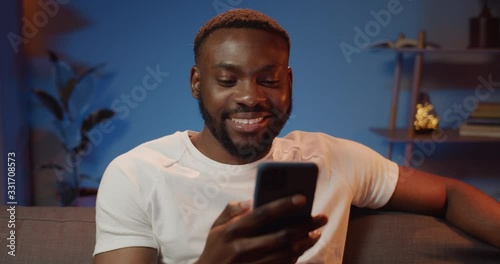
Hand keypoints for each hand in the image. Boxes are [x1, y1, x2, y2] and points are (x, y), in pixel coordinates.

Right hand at [196, 195, 327, 263]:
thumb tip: (252, 201)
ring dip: (305, 243)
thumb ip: (232, 210)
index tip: (303, 198)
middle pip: (280, 236)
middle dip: (305, 226)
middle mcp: (242, 248)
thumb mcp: (216, 226)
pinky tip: (304, 246)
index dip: (283, 206)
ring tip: (317, 232)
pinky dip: (296, 256)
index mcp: (232, 230)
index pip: (262, 214)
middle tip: (321, 217)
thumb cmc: (215, 248)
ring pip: (285, 254)